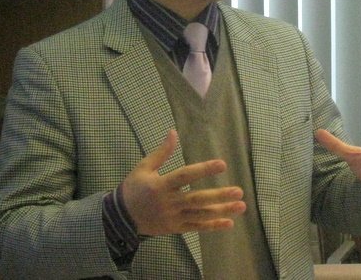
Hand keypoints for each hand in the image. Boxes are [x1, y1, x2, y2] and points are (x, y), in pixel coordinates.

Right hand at [120, 130, 246, 235]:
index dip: (204, 170)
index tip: (222, 164)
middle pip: (197, 199)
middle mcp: (169, 203)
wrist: (120, 218)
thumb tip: (173, 132)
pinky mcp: (176, 228)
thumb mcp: (143, 167)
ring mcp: (173, 217)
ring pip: (200, 215)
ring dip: (222, 211)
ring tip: (241, 205)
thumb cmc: (133, 188)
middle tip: (239, 191)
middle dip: (219, 196)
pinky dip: (213, 226)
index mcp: (161, 185)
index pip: (185, 176)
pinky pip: (197, 227)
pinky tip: (229, 223)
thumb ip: (161, 152)